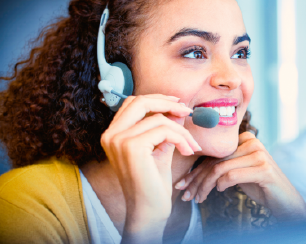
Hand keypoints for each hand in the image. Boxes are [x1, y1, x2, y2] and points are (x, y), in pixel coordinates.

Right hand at [100, 94, 200, 242]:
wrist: (149, 209)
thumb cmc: (153, 181)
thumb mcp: (160, 147)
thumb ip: (166, 127)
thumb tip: (179, 107)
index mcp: (113, 134)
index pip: (133, 103)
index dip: (157, 99)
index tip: (178, 105)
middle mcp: (111, 135)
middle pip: (140, 101)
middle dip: (168, 103)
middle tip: (188, 112)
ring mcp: (119, 140)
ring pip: (158, 118)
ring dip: (182, 130)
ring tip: (192, 145)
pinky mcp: (132, 147)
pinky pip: (165, 130)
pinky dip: (181, 138)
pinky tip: (188, 151)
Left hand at [175, 132, 305, 221]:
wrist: (286, 200)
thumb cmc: (260, 186)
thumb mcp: (239, 172)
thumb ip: (223, 166)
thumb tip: (193, 173)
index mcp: (246, 139)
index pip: (214, 154)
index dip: (195, 170)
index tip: (182, 185)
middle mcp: (253, 142)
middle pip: (215, 161)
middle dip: (196, 180)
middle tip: (185, 195)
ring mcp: (260, 155)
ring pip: (220, 169)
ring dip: (205, 186)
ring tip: (198, 199)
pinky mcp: (264, 169)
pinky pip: (232, 175)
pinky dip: (221, 185)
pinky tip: (219, 192)